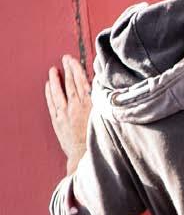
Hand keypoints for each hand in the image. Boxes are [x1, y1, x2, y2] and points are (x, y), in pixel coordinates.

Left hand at [45, 55, 91, 174]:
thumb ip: (102, 100)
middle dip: (67, 70)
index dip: (76, 69)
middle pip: (70, 84)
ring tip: (53, 70)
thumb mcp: (104, 116)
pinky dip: (49, 94)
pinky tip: (48, 86)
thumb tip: (102, 86)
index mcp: (89, 105)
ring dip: (56, 80)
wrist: (85, 155)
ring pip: (58, 92)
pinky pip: (51, 104)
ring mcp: (65, 114)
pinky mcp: (57, 121)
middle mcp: (76, 107)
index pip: (81, 81)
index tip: (73, 59)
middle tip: (64, 58)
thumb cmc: (99, 137)